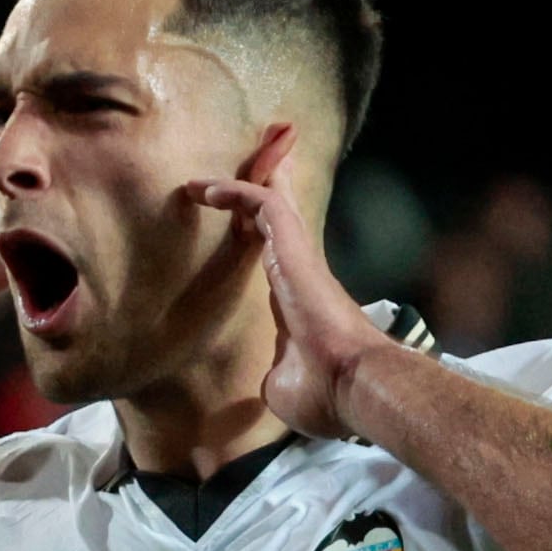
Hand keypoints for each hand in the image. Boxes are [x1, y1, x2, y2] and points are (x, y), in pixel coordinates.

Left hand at [186, 136, 400, 441]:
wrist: (349, 385)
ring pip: (270, 200)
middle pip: (279, 215)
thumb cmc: (324, 392)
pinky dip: (234, 191)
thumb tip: (271, 378)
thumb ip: (273, 372)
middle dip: (264, 184)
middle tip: (254, 158)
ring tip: (202, 177)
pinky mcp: (294, 247)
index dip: (258, 233)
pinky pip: (261, 203)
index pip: (275, 254)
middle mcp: (299, 271)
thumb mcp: (283, 387)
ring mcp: (298, 256)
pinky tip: (204, 190)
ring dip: (238, 182)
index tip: (238, 222)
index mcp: (295, 300)